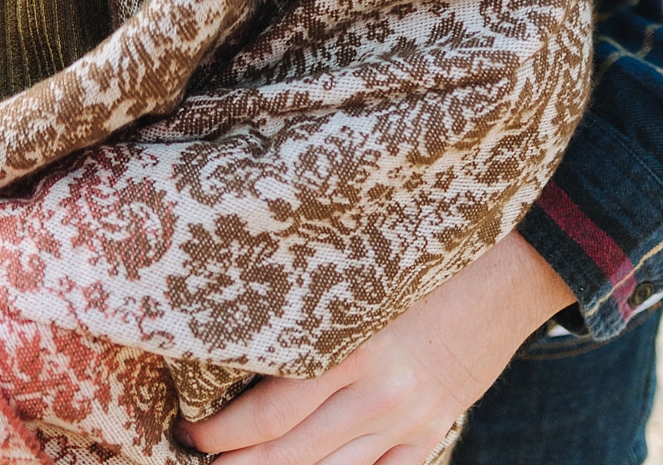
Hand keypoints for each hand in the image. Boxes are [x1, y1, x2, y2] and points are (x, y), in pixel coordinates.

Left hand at [181, 232, 571, 463]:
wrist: (510, 269)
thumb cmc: (423, 254)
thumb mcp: (361, 276)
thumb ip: (313, 309)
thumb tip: (249, 330)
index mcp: (350, 348)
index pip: (270, 412)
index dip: (223, 432)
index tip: (189, 432)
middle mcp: (378, 394)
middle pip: (292, 453)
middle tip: (196, 460)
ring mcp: (409, 419)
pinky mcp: (434, 429)